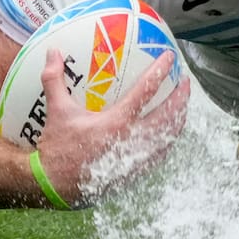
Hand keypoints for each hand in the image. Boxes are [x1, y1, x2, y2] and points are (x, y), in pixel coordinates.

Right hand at [33, 48, 189, 206]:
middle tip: (185, 81)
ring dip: (179, 118)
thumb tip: (53, 51)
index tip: (170, 57)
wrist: (55, 187)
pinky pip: (161, 153)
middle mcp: (133, 139)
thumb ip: (54, 79)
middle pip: (169, 114)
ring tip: (182, 105)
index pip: (146, 90)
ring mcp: (138, 158)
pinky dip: (168, 139)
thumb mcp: (57, 111)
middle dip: (181, 96)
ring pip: (170, 135)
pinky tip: (168, 133)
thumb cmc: (57, 148)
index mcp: (116, 121)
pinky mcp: (137, 172)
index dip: (160, 70)